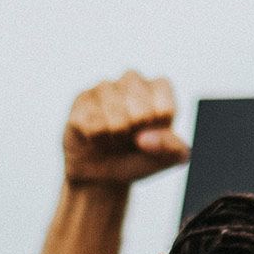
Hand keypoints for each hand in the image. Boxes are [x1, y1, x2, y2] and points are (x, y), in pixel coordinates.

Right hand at [62, 72, 186, 186]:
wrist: (103, 173)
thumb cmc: (139, 158)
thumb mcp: (166, 158)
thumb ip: (171, 148)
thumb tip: (146, 138)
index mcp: (160, 89)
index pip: (165, 109)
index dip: (156, 131)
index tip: (151, 134)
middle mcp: (133, 81)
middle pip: (141, 113)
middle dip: (136, 136)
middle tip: (130, 137)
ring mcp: (105, 88)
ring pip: (116, 117)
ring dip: (116, 137)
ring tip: (114, 137)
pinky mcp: (82, 100)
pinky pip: (92, 125)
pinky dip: (97, 139)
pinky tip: (96, 137)